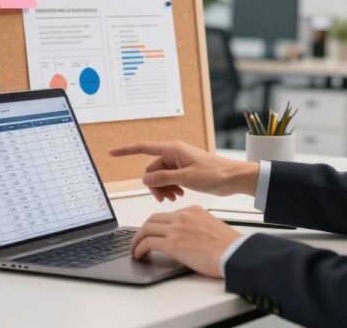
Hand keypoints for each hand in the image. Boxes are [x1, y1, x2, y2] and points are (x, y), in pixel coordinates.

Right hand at [108, 141, 258, 201]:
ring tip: (173, 198)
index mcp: (173, 150)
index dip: (126, 151)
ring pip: (161, 176)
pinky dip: (171, 187)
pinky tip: (178, 194)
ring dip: (163, 187)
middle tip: (164, 197)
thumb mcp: (186, 178)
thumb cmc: (215, 174)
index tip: (112, 153)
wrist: (233, 178)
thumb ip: (164, 178)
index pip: (143, 148)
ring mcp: (180, 162)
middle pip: (152, 169)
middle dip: (155, 184)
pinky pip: (170, 178)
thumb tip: (144, 179)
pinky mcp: (185, 170)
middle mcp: (174, 153)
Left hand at [131, 205, 240, 277]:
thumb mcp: (211, 226)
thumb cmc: (229, 246)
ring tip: (135, 249)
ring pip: (147, 229)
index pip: (168, 215)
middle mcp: (182, 216)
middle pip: (153, 219)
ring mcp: (176, 229)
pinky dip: (139, 248)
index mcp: (193, 210)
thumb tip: (187, 237)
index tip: (155, 233)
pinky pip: (148, 243)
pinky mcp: (172, 243)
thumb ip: (197, 226)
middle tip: (140, 239)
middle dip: (144, 230)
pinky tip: (139, 254)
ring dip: (137, 239)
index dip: (158, 225)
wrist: (234, 253)